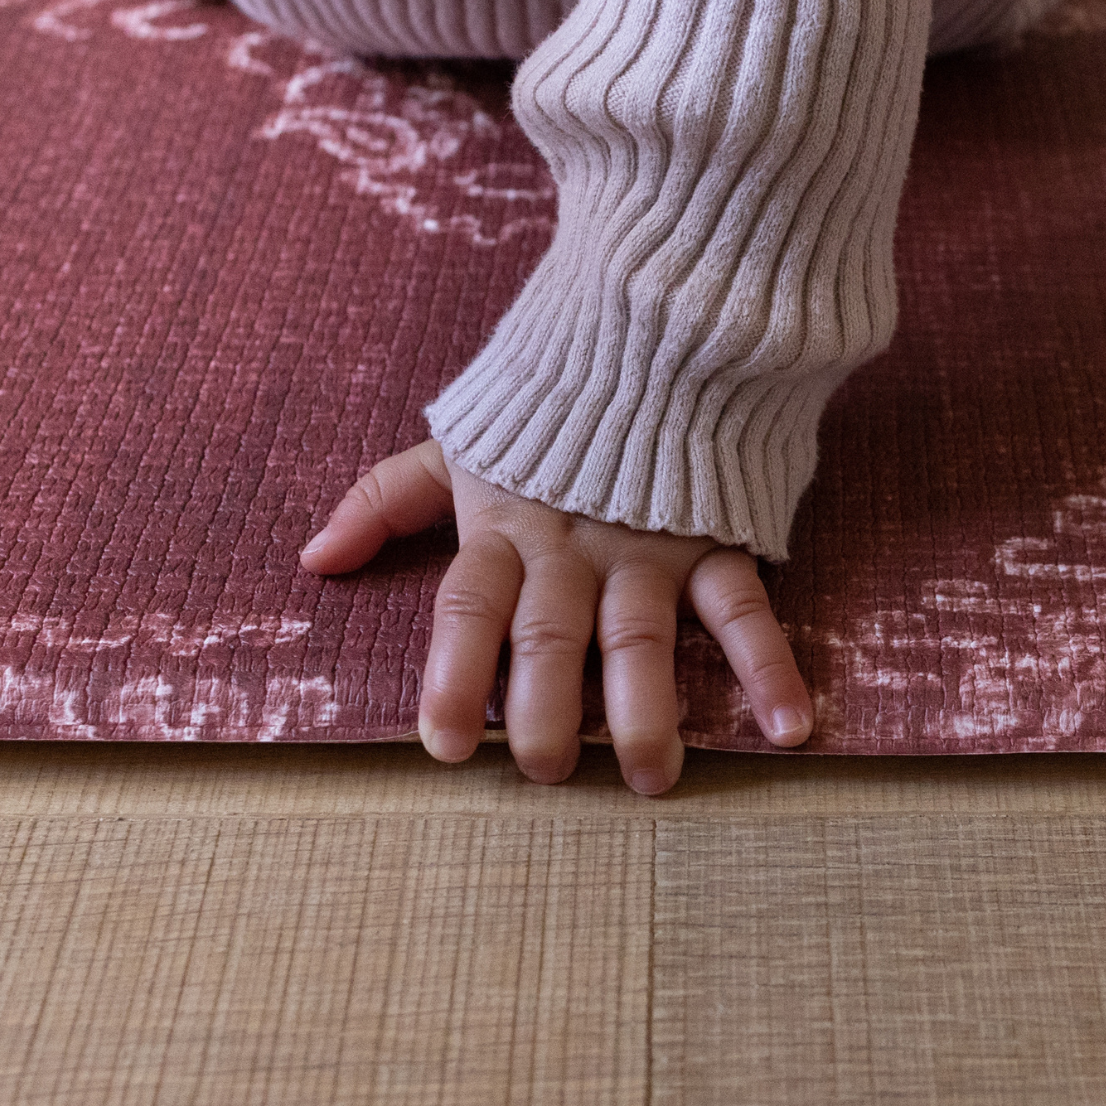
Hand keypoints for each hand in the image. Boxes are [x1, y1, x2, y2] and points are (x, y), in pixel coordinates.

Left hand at [300, 439, 812, 792]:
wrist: (648, 328)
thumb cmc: (545, 411)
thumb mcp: (458, 446)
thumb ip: (385, 501)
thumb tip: (314, 558)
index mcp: (503, 526)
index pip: (468, 604)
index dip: (451, 672)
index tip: (442, 744)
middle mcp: (570, 546)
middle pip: (549, 634)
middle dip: (545, 708)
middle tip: (548, 772)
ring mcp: (646, 545)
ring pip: (640, 633)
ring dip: (647, 708)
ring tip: (652, 777)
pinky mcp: (714, 537)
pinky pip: (743, 606)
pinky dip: (769, 665)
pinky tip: (791, 728)